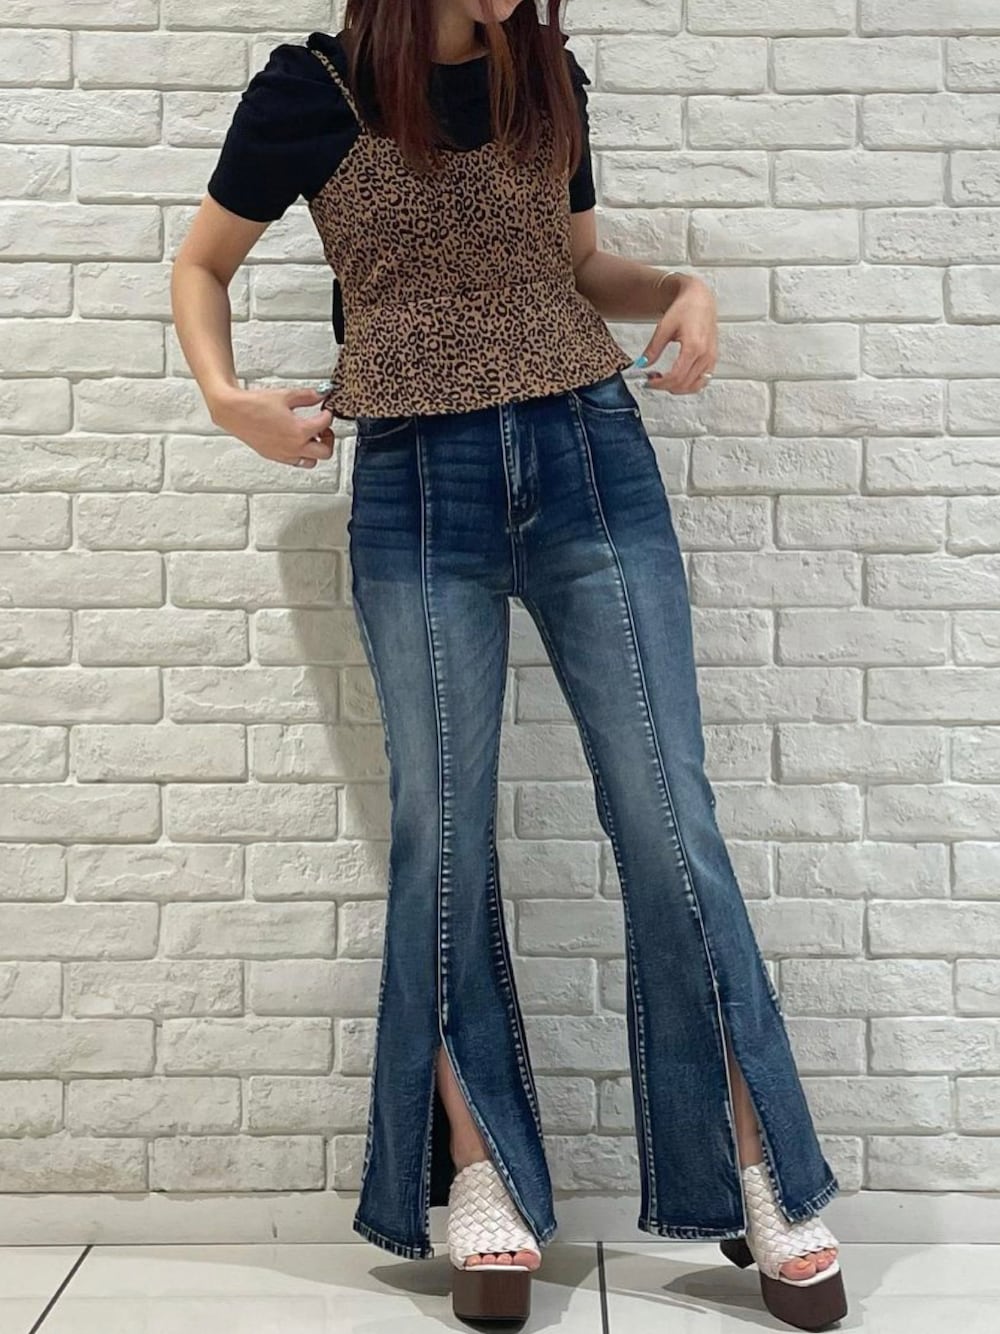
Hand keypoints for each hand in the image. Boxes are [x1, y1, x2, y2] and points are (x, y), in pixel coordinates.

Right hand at [209, 385, 334, 467]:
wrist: (233, 411)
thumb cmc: (254, 405)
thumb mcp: (286, 395)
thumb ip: (307, 396)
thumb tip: (320, 394)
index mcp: (299, 431)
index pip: (325, 424)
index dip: (328, 414)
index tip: (325, 409)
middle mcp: (294, 447)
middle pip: (325, 452)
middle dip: (329, 439)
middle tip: (324, 428)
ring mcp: (284, 454)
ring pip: (311, 461)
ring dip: (315, 450)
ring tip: (310, 436)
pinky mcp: (274, 456)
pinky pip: (295, 462)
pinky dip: (300, 453)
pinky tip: (295, 440)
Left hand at [640, 275, 717, 394]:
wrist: (700, 299)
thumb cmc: (686, 308)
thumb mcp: (664, 327)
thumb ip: (653, 349)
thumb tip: (642, 364)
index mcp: (694, 346)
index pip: (676, 376)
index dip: (660, 383)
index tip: (648, 382)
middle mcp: (706, 354)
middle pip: (684, 384)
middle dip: (666, 386)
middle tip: (652, 381)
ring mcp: (711, 358)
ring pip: (695, 386)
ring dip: (678, 388)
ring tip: (664, 380)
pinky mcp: (712, 359)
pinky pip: (702, 381)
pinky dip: (689, 385)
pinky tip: (678, 379)